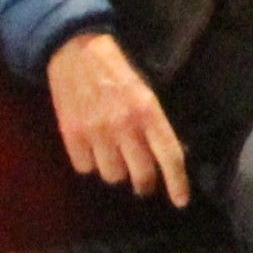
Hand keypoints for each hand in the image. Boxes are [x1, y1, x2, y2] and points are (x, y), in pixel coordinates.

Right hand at [45, 31, 191, 208]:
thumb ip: (156, 124)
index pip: (170, 156)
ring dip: (116, 171)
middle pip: (142, 175)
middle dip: (145, 184)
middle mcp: (124, 125)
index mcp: (148, 111)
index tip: (181, 201)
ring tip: (113, 156)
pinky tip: (92, 148)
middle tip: (143, 182)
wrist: (75, 50)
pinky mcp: (71, 134)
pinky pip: (85, 168)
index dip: (178, 183)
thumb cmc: (116, 72)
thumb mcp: (146, 92)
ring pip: (113, 176)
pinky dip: (90, 163)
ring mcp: (96, 131)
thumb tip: (173, 157)